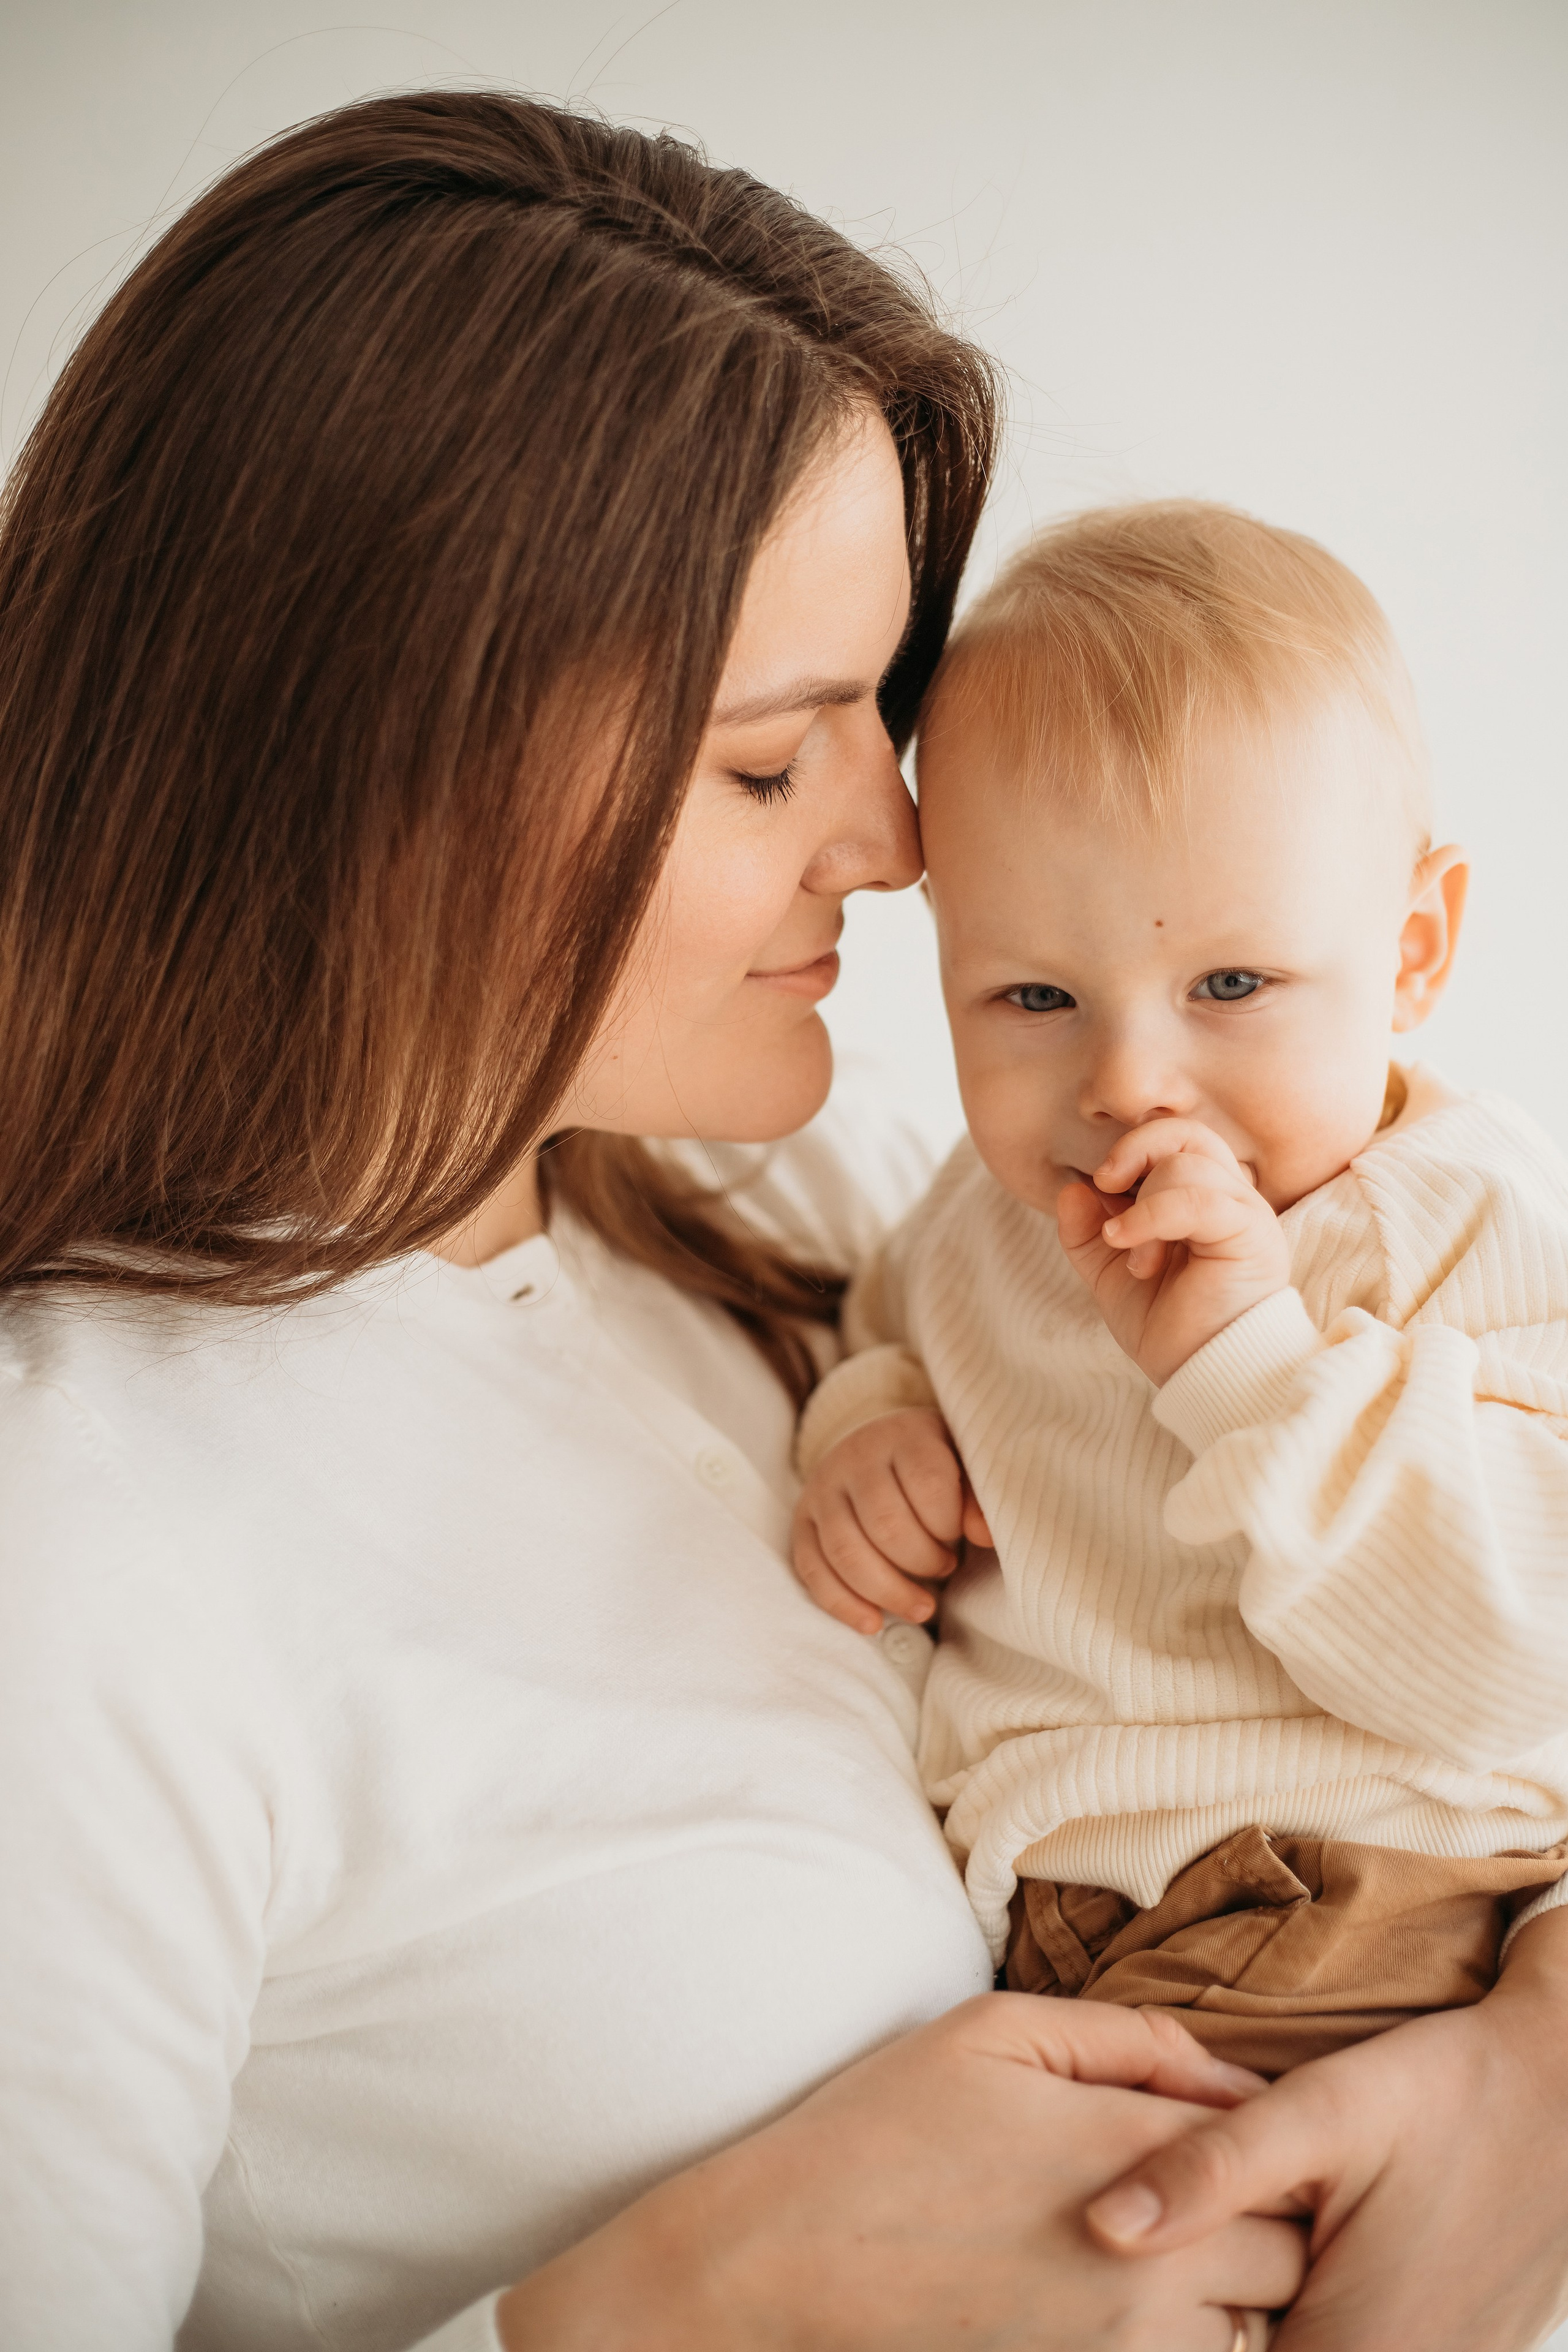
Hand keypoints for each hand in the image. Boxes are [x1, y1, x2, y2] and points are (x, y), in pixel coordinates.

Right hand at [497, 1995, 1307, 2351]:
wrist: (778, 2266)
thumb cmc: (880, 2131)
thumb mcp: (992, 2034)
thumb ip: (1129, 2037)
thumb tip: (1230, 2074)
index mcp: (1134, 2147)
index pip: (1280, 2154)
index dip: (1265, 2146)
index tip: (1223, 2141)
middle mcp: (1153, 2261)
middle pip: (1287, 2255)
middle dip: (1257, 2228)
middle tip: (1196, 2207)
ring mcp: (1126, 2351)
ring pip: (1250, 2335)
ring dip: (1228, 2304)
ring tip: (1157, 2267)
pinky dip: (1176, 2351)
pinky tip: (1114, 2319)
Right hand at [791, 1406, 992, 1632]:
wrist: (880, 1447)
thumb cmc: (936, 1465)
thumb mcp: (965, 1465)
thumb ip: (978, 1497)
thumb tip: (984, 1535)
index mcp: (904, 1436)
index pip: (928, 1484)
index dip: (949, 1525)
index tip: (965, 1539)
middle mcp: (856, 1458)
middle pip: (885, 1524)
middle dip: (923, 1562)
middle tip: (946, 1568)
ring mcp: (823, 1489)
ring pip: (845, 1552)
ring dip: (888, 1591)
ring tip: (923, 1607)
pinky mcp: (803, 1521)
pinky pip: (812, 1569)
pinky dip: (842, 1604)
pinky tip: (873, 1623)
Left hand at [1057, 1119, 1291, 1385]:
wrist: (1206, 1376)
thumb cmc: (1170, 1329)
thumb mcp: (1111, 1275)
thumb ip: (1088, 1232)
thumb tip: (1070, 1187)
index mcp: (1203, 1200)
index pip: (1174, 1141)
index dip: (1131, 1151)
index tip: (1099, 1185)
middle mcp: (1230, 1199)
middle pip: (1187, 1134)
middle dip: (1136, 1149)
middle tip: (1106, 1184)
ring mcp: (1245, 1213)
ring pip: (1187, 1164)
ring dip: (1143, 1207)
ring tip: (1134, 1260)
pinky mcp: (1251, 1234)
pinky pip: (1198, 1199)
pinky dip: (1151, 1216)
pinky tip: (1132, 1250)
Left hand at [1084, 1908, 1567, 2350]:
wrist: (1562, 2087)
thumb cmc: (1442, 2093)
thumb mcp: (1315, 2113)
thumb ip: (1207, 2173)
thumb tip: (1099, 2227)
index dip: (1176, 2332)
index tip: (1140, 2288)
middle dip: (1219, 2322)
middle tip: (1195, 2251)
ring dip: (1264, 2325)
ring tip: (1266, 2245)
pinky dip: (1315, 2321)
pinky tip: (1309, 2258)